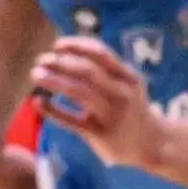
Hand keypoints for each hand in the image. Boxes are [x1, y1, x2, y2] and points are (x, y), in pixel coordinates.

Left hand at [33, 36, 161, 170]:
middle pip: (87, 71)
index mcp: (128, 76)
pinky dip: (52, 110)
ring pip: (79, 92)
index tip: (57, 45)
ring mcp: (111, 114)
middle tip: (40, 60)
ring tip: (36, 74)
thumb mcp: (128, 85)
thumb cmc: (131, 108)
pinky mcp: (100, 134)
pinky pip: (71, 120)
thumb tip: (68, 50)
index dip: (77, 46)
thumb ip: (106, 69)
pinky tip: (37, 102)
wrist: (151, 144)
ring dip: (54, 80)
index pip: (101, 53)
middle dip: (61, 62)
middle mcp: (122, 93)